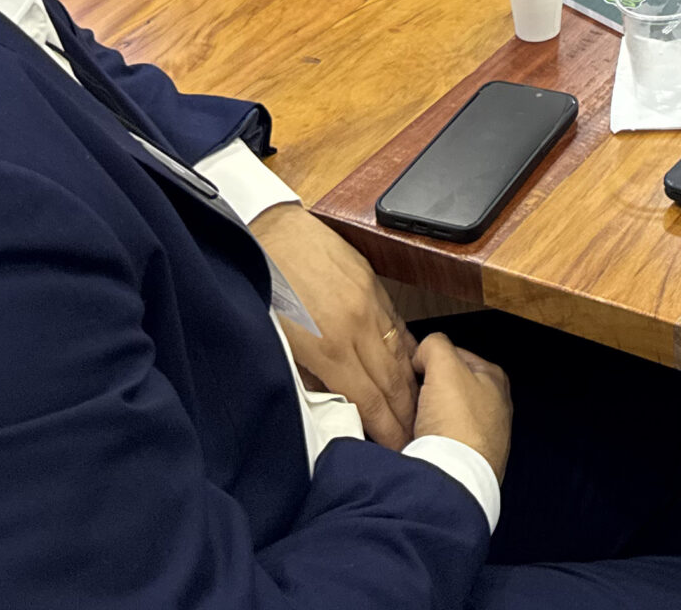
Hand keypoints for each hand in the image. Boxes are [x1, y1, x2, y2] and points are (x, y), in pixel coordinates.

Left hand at [250, 203, 416, 449]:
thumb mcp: (276, 344)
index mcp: (331, 347)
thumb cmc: (262, 289)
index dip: (387, 429)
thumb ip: (307, 378)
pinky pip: (398, 324)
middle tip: (415, 438)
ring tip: (418, 409)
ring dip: (411, 385)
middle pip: (393, 381)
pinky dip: (407, 349)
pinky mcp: (372, 283)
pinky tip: (411, 365)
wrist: (266, 232)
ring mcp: (369, 302)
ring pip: (401, 353)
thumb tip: (330, 402)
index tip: (396, 449)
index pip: (370, 400)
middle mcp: (358, 326)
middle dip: (406, 414)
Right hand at [413, 335, 512, 479]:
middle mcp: (495, 406)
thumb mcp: (445, 366)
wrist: (454, 480)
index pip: (455, 355)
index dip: (429, 359)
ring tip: (409, 422)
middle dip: (426, 390)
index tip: (413, 371)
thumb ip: (435, 345)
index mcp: (495, 378)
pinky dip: (428, 441)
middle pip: (448, 386)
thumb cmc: (457, 423)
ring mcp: (483, 436)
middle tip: (408, 398)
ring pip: (442, 415)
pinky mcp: (468, 461)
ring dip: (424, 417)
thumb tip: (426, 351)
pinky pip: (441, 441)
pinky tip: (416, 443)